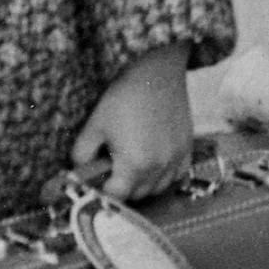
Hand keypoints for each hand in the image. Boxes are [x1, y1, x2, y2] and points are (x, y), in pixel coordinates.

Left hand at [71, 42, 193, 201]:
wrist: (157, 72)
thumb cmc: (124, 97)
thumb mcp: (95, 124)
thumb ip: (82, 154)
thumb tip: (80, 172)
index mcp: (134, 164)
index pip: (116, 196)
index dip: (103, 192)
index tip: (96, 183)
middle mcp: (159, 167)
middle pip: (138, 195)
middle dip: (122, 188)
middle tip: (110, 171)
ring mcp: (176, 159)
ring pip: (158, 188)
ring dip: (143, 184)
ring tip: (131, 165)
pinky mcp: (187, 149)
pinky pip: (177, 176)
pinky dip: (164, 175)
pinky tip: (153, 161)